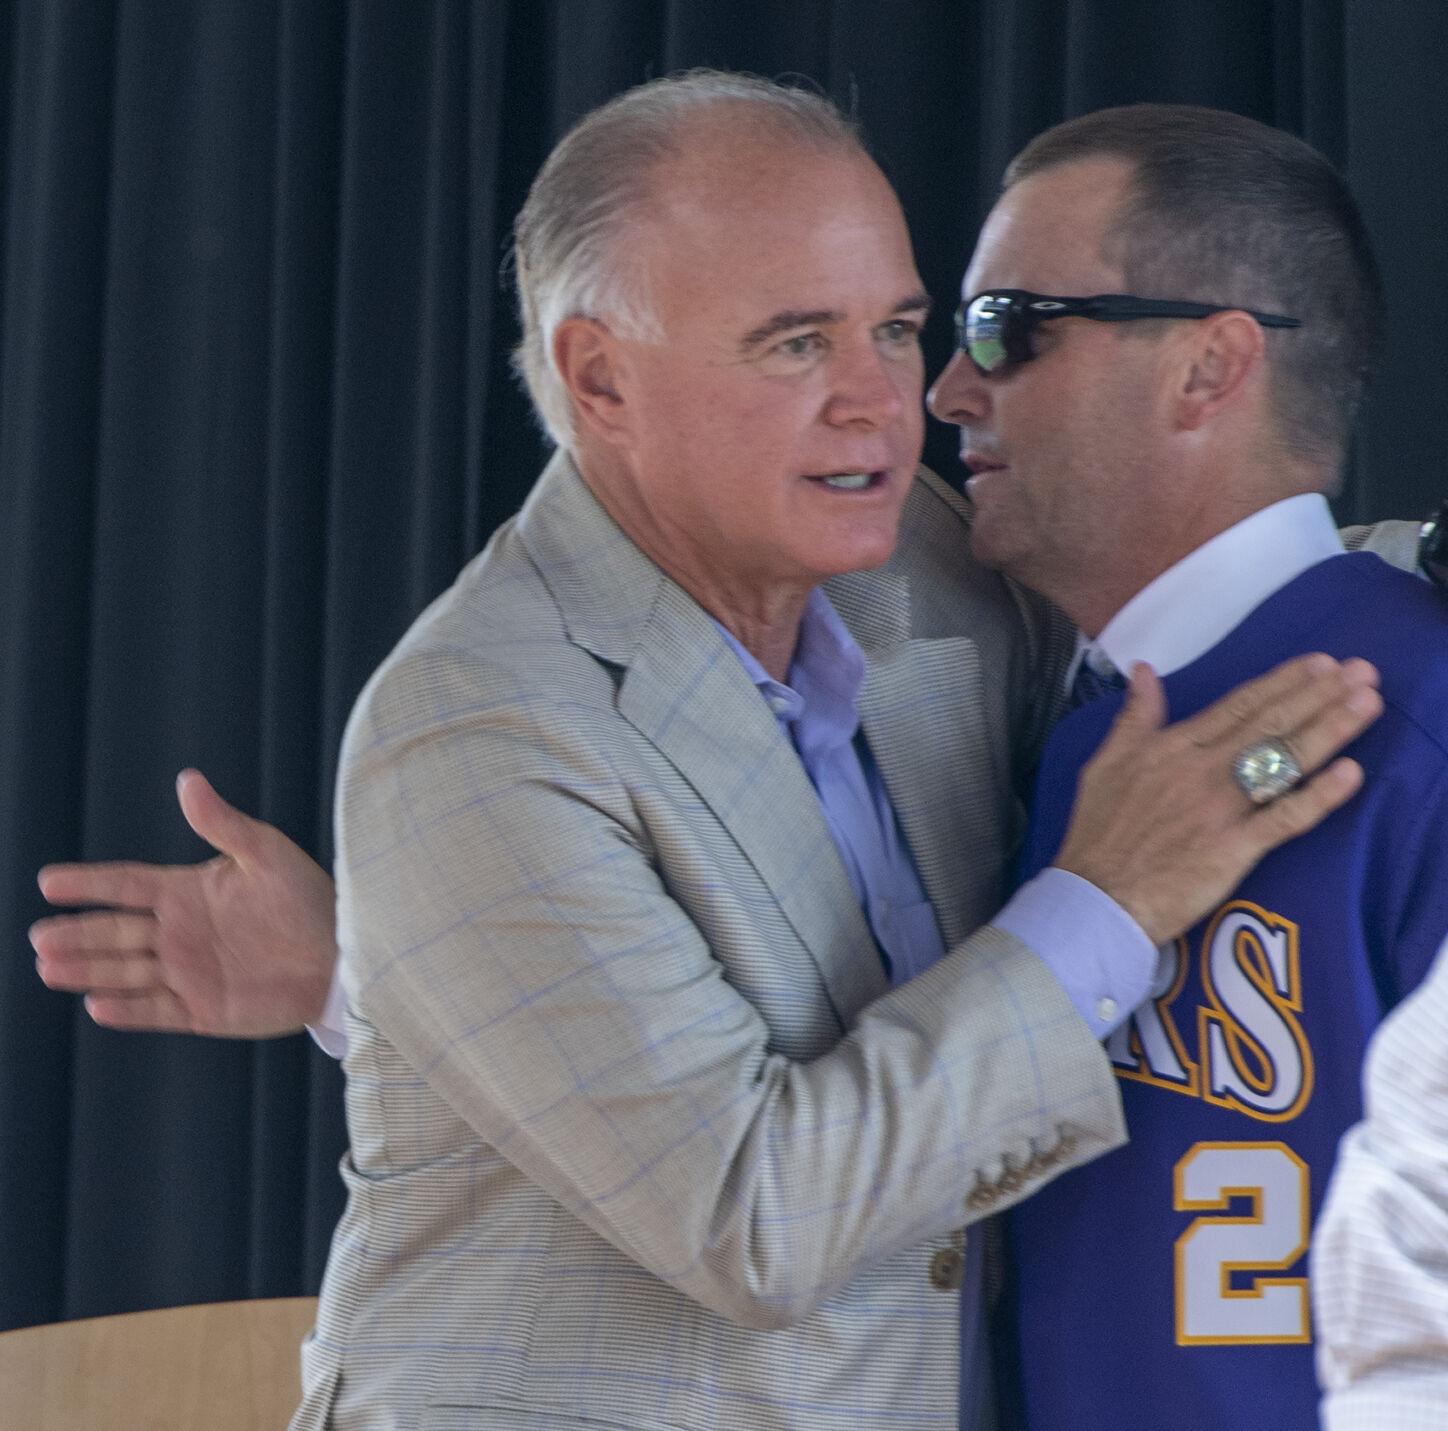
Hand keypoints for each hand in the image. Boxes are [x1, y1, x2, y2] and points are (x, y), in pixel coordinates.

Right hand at [30, 769, 338, 1036]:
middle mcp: (179, 933)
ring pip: (126, 971)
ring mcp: (189, 973)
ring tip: (50, 966)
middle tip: (39, 936)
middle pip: (116, 932)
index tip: (48, 881)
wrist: (345, 954)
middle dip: (77, 933)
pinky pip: (158, 1010)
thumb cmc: (309, 897)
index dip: (89, 883)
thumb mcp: (266, 853)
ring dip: (89, 970)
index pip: (127, 885)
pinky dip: (129, 1010)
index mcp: (188, 892)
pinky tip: (97, 1006)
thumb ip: (223, 823)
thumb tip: (188, 780)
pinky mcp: (205, 1010)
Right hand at [1055, 654, 1381, 945]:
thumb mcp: (1104, 763)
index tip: (1319, 663)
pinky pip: (1284, 819)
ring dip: (1329, 729)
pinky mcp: (1232, 850)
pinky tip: (1351, 773)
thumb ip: (1133, 716)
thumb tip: (1142, 670)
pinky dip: (1318, 796)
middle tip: (1362, 671)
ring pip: (1283, 762)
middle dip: (1319, 694)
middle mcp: (1201, 771)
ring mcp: (1220, 810)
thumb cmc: (1098, 834)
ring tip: (1366, 703)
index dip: (1282, 682)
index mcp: (1172, 747)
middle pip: (1270, 725)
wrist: (1095, 898)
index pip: (1237, 706)